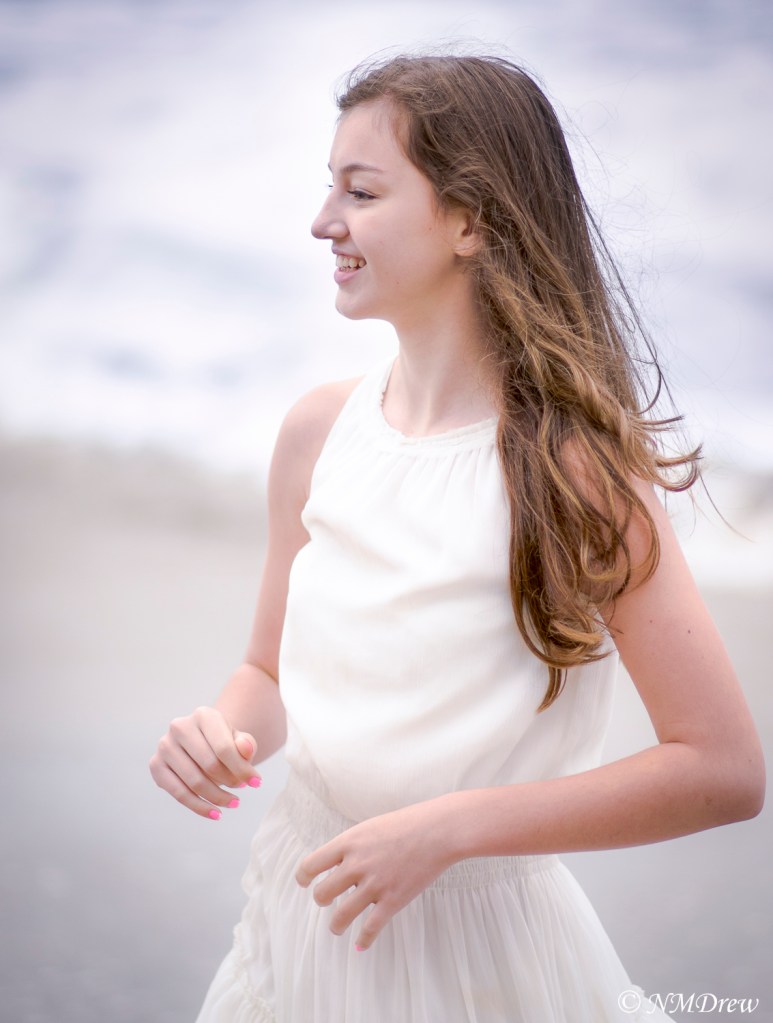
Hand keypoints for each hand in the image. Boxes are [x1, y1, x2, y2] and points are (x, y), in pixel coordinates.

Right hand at [149, 706, 260, 819]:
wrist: (202, 742)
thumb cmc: (223, 742)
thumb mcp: (239, 740)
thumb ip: (246, 744)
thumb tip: (245, 749)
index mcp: (203, 715)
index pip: (224, 748)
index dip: (242, 769)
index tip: (257, 783)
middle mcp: (179, 727)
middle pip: (209, 765)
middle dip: (230, 782)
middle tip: (241, 791)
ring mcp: (165, 746)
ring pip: (194, 782)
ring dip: (217, 797)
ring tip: (233, 802)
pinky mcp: (156, 765)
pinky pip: (178, 793)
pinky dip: (199, 807)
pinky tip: (215, 813)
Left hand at [295, 799, 456, 949]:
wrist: (437, 831)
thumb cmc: (406, 824)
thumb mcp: (370, 827)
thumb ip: (352, 845)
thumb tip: (339, 863)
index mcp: (348, 842)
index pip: (311, 865)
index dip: (303, 877)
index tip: (305, 882)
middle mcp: (357, 864)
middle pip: (322, 893)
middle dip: (322, 899)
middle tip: (327, 900)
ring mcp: (374, 884)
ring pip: (341, 916)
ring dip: (336, 925)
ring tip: (337, 927)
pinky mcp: (392, 900)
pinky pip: (370, 928)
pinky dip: (364, 940)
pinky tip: (360, 945)